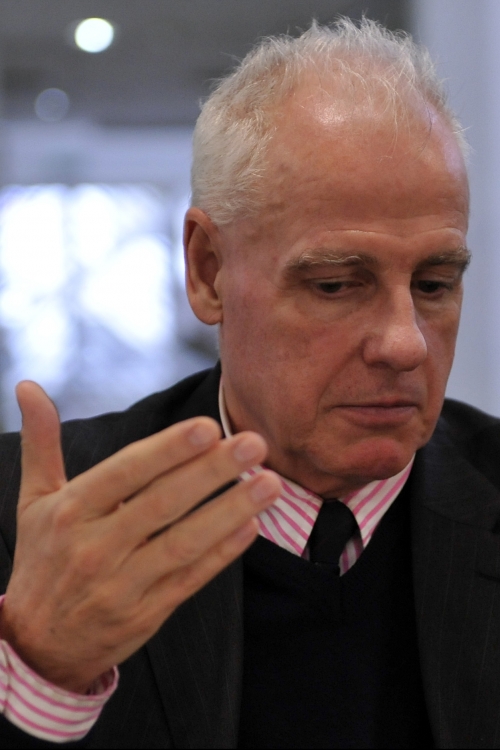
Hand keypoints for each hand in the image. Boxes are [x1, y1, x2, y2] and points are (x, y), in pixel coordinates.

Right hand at [0, 381, 280, 693]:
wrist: (36, 645)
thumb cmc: (43, 559)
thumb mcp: (34, 501)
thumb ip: (41, 442)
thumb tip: (28, 386)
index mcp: (72, 511)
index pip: (125, 474)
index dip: (167, 450)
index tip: (207, 427)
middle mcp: (95, 548)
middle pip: (162, 504)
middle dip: (212, 472)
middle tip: (254, 444)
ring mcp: (123, 585)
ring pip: (184, 543)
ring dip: (230, 511)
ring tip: (270, 483)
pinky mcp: (147, 613)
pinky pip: (191, 579)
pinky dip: (223, 553)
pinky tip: (251, 526)